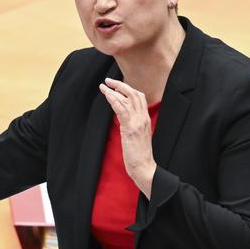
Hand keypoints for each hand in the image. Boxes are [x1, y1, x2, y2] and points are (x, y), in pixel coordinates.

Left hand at [99, 78, 156, 198]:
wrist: (144, 167)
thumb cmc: (139, 154)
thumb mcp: (136, 136)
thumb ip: (132, 125)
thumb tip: (122, 117)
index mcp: (146, 119)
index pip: (139, 97)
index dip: (128, 88)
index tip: (117, 85)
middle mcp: (143, 118)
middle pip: (134, 94)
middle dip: (120, 85)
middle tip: (108, 81)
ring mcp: (138, 123)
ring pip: (127, 99)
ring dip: (114, 91)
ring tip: (103, 86)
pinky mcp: (130, 128)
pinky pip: (122, 110)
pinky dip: (114, 100)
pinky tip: (107, 95)